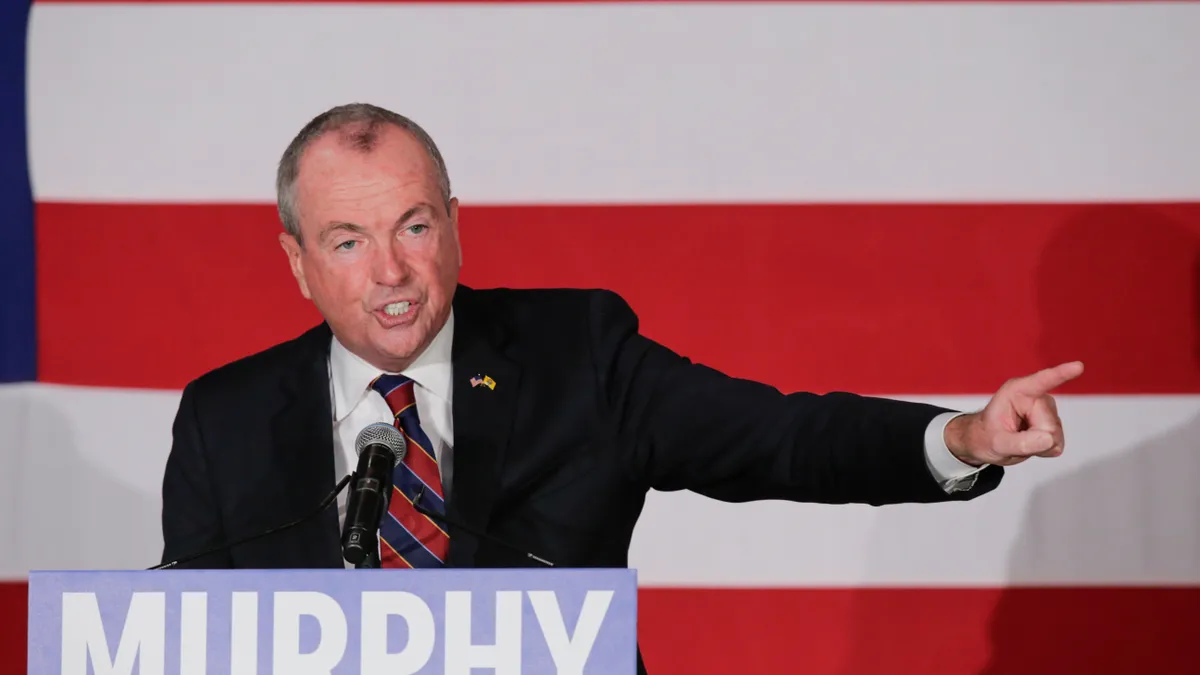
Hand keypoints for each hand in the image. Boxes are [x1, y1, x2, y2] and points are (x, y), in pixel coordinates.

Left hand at [945, 361, 1083, 466]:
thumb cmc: (987, 436)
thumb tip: (1049, 439)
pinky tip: (1030, 442)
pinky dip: (1043, 449)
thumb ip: (1021, 443)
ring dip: (1037, 445)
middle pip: (1049, 426)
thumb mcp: (997, 443)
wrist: (987, 442)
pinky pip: (1057, 443)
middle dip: (1033, 439)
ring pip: (1054, 436)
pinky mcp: (1053, 423)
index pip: (1042, 381)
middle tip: (1013, 439)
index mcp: (1016, 392)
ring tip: (1019, 438)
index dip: (1061, 374)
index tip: (1078, 366)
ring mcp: (1046, 410)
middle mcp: (1035, 397)